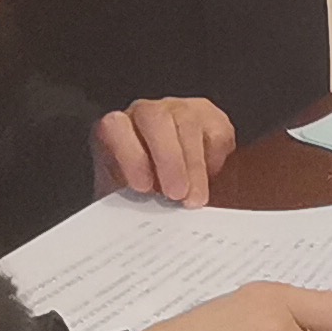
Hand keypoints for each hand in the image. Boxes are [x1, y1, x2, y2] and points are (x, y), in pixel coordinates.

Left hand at [94, 95, 236, 204]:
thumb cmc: (142, 187)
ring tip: (194, 199)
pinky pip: (216, 133)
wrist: (168, 178)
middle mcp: (145, 112)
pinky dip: (214, 160)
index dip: (129, 155)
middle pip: (155, 118)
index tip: (142, 187)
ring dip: (193, 166)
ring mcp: (179, 109)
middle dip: (168, 158)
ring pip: (188, 125)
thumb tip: (130, 220)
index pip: (115, 126)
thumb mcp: (126, 196)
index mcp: (116, 128)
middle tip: (177, 194)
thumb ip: (126, 200)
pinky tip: (206, 177)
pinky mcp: (209, 116)